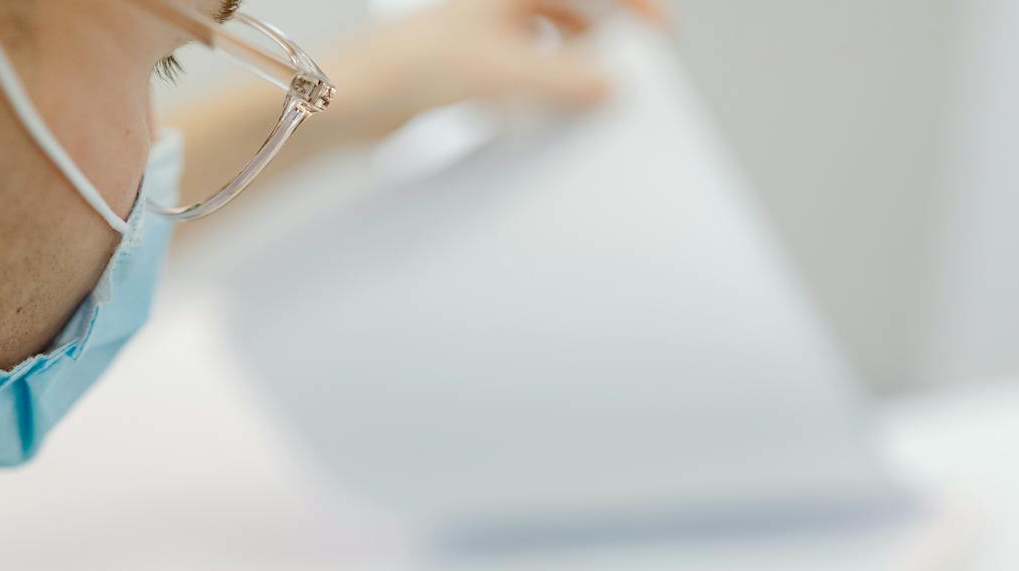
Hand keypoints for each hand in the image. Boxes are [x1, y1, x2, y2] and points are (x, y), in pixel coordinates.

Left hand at [326, 0, 666, 142]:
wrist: (360, 98)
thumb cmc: (421, 67)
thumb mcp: (512, 74)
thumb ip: (569, 80)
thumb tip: (612, 86)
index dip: (632, 5)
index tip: (658, 33)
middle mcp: (499, 3)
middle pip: (571, 8)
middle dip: (604, 35)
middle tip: (627, 69)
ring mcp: (484, 30)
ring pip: (549, 38)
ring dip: (574, 63)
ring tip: (590, 96)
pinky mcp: (470, 63)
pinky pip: (525, 66)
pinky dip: (545, 83)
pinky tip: (548, 112)